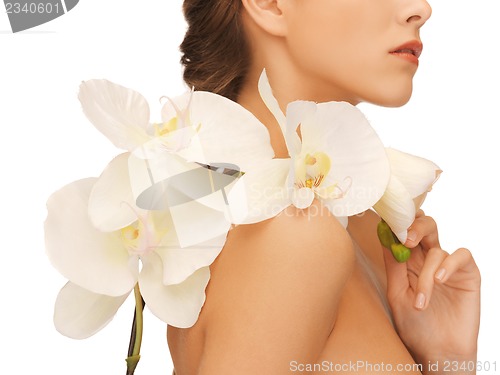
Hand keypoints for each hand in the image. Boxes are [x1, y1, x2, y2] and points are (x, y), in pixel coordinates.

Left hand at [382, 210, 480, 373]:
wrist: (439, 352)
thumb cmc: (415, 325)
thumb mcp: (397, 293)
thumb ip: (394, 265)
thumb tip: (385, 236)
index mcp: (408, 261)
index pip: (404, 230)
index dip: (398, 221)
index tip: (387, 220)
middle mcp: (428, 259)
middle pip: (424, 226)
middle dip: (414, 226)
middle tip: (405, 239)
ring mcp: (448, 266)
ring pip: (437, 249)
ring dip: (427, 274)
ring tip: (421, 301)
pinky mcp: (468, 275)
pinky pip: (461, 255)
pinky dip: (450, 264)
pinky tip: (440, 281)